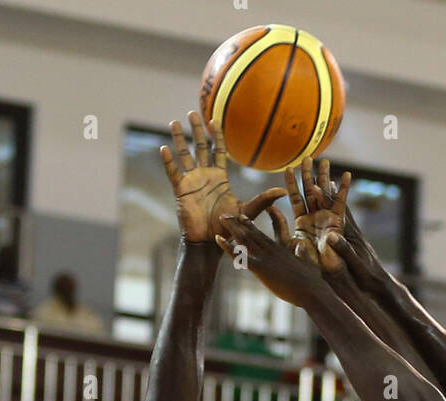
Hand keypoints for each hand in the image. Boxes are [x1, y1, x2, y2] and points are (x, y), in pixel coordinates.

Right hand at [159, 112, 285, 244]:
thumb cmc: (227, 228)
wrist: (209, 243)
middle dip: (196, 130)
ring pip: (184, 155)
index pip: (217, 151)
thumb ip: (263, 200)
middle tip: (192, 112)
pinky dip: (168, 161)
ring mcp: (191, 181)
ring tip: (173, 122)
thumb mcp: (247, 212)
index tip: (213, 120)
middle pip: (199, 147)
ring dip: (178, 139)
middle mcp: (204, 176)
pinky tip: (164, 148)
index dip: (215, 135)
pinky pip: (173, 172)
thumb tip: (282, 192)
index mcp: (219, 178)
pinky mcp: (181, 190)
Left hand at [216, 211, 322, 307]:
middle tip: (226, 215)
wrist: (312, 291)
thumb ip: (303, 254)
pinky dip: (228, 247)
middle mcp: (272, 250)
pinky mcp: (261, 269)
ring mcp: (266, 258)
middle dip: (237, 223)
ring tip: (221, 218)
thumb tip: (301, 245)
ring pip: (245, 239)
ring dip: (232, 228)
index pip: (263, 235)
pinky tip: (218, 239)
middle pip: (252, 233)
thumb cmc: (313, 282)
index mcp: (282, 250)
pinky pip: (240, 256)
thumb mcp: (309, 264)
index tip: (243, 217)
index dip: (251, 226)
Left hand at [286, 158, 351, 273]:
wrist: (323, 275)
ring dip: (325, 177)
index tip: (289, 168)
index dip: (292, 183)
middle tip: (307, 157)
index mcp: (302, 221)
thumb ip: (279, 226)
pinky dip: (344, 189)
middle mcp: (315, 217)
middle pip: (311, 191)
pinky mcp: (338, 222)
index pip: (296, 198)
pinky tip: (346, 175)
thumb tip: (269, 208)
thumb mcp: (289, 243)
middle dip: (309, 174)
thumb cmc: (306, 264)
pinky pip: (341, 203)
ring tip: (325, 161)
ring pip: (325, 193)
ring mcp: (327, 218)